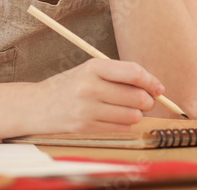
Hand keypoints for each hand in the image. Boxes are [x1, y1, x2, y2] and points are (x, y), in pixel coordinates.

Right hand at [28, 58, 164, 133]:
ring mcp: (87, 109)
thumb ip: (119, 75)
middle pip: (137, 96)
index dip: (151, 81)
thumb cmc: (70, 85)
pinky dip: (123, 124)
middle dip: (147, 100)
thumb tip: (153, 88)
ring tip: (126, 109)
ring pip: (132, 115)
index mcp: (93, 67)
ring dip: (136, 114)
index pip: (133, 73)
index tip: (159, 88)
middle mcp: (90, 87)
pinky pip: (121, 128)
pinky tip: (113, 118)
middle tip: (144, 100)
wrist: (38, 105)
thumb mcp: (90, 70)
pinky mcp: (86, 127)